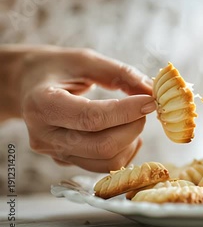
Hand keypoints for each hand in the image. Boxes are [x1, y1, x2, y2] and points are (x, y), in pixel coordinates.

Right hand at [4, 45, 154, 171]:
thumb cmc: (56, 69)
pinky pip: (104, 166)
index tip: (150, 101)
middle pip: (102, 146)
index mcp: (43, 104)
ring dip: (132, 141)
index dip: (126, 111)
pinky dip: (125, 151)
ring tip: (134, 118)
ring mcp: (54, 153)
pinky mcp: (66, 162)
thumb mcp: (84, 60)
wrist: (27, 86)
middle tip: (145, 107)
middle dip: (133, 127)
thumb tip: (151, 90)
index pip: (91, 118)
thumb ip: (118, 73)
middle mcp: (45, 135)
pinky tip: (126, 131)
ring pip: (107, 162)